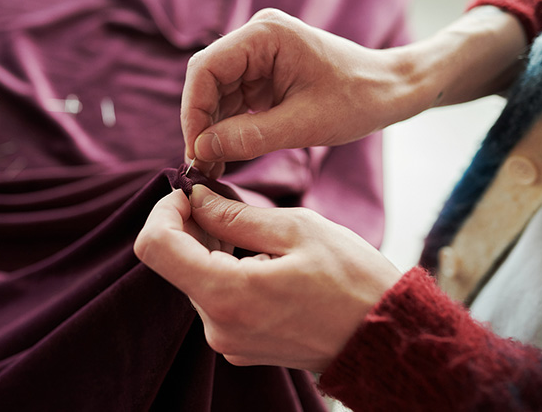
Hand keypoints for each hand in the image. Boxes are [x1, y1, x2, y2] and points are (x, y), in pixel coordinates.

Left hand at [134, 185, 401, 372]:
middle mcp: (218, 326)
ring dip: (210, 248)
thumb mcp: (297, 229)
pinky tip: (260, 260)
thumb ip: (235, 215)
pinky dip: (224, 271)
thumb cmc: (352, 280)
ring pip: (195, 279)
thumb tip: (195, 200)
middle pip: (174, 263)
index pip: (155, 247)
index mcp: (228, 295)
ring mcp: (228, 341)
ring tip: (255, 234)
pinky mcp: (239, 346)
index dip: (163, 211)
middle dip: (191, 226)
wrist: (386, 339)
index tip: (189, 195)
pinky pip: (215, 300)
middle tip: (227, 204)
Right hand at [182, 7, 527, 177]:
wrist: (392, 90)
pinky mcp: (264, 75)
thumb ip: (249, 137)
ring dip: (212, 130)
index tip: (196, 151)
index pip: (206, 68)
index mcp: (265, 35)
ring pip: (216, 94)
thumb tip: (202, 151)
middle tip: (200, 166)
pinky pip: (233, 101)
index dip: (194, 111)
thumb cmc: (359, 99)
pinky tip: (226, 156)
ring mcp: (259, 56)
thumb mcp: (305, 125)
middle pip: (207, 80)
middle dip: (201, 124)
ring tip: (212, 168)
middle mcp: (256, 38)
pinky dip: (227, 129)